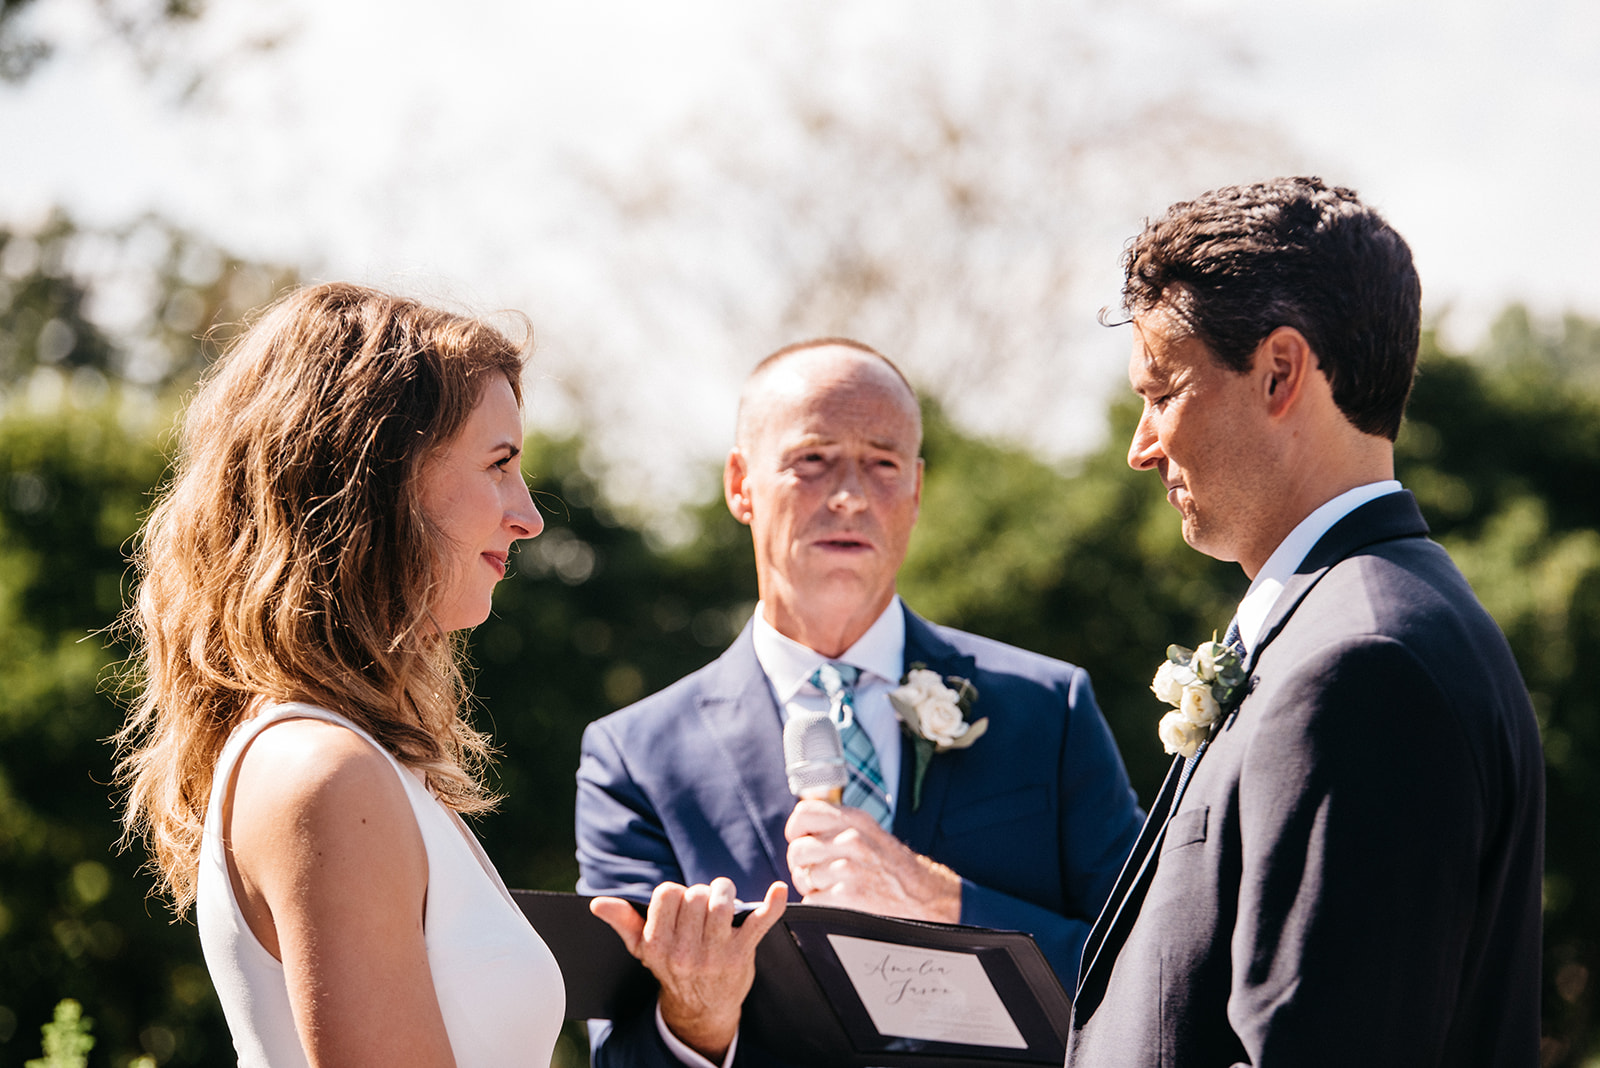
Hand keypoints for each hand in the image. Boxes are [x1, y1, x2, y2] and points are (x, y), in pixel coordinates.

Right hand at [591, 878, 786, 1061]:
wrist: (702, 1007)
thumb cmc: (672, 967)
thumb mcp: (643, 949)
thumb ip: (623, 922)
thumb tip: (599, 904)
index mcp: (659, 945)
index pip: (667, 894)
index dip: (676, 894)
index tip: (680, 906)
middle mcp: (686, 951)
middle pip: (696, 895)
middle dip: (700, 894)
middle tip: (702, 908)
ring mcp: (716, 952)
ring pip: (721, 901)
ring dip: (723, 893)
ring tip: (721, 901)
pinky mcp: (742, 952)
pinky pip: (760, 921)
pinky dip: (772, 904)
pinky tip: (778, 890)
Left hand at [784, 799, 961, 922]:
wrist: (923, 897)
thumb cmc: (893, 867)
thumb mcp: (869, 832)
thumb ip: (838, 824)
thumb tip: (802, 826)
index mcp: (854, 821)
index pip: (803, 814)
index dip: (796, 830)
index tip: (802, 841)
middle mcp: (851, 841)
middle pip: (797, 849)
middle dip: (802, 865)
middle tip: (818, 873)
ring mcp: (847, 869)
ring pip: (802, 877)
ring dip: (812, 887)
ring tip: (833, 888)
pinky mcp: (845, 897)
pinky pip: (809, 901)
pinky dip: (818, 905)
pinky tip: (838, 902)